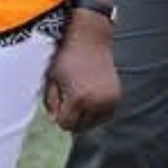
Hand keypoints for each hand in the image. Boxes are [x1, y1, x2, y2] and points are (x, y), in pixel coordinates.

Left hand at [44, 18, 119, 132]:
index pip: (65, 124)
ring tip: (81, 99)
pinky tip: (91, 99)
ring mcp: (109, 101)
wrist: (91, 40)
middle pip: (80, 127)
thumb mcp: (52, 78)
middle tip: (68, 101)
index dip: (59, 116)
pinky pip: (105, 115)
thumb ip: (50, 102)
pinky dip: (97, 112)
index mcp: (78, 99)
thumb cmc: (68, 58)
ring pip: (93, 123)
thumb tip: (54, 120)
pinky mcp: (117, 97)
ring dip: (85, 117)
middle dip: (71, 118)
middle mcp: (96, 102)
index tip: (58, 104)